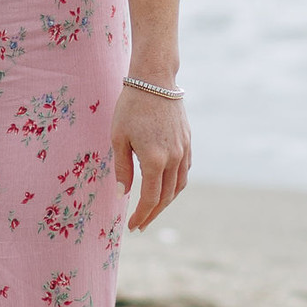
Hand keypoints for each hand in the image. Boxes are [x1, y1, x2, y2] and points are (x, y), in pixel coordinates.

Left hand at [111, 85, 189, 232]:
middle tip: (140, 225)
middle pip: (165, 197)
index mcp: (154, 160)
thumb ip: (121, 169)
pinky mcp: (188, 142)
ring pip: (178, 186)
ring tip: (151, 210)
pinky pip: (184, 172)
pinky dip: (175, 185)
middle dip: (152, 214)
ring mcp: (184, 150)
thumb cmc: (131, 106)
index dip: (141, 215)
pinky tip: (165, 187)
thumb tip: (122, 195)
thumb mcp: (118, 138)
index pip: (150, 198)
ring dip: (165, 201)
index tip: (132, 226)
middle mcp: (173, 158)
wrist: (155, 80)